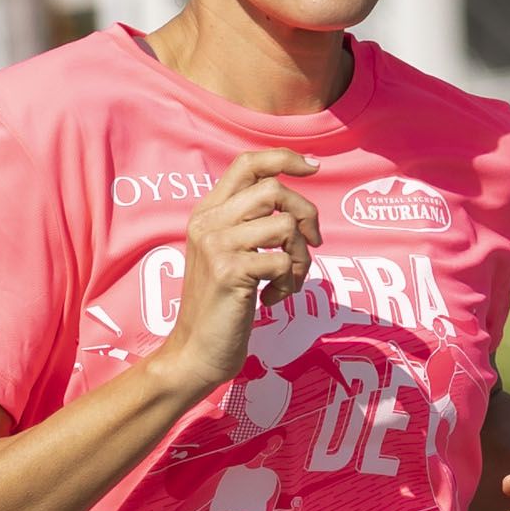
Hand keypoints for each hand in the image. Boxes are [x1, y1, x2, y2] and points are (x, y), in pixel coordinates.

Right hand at [154, 151, 320, 400]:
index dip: (284, 158)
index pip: (247, 162)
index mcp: (207, 212)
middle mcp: (208, 222)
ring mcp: (217, 245)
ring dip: (300, 256)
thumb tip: (295, 206)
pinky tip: (272, 299)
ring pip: (285, 225)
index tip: (313, 168)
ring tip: (288, 280)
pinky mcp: (230, 271)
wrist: (195, 352)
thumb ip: (249, 225)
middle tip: (311, 245)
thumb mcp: (228, 255)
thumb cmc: (220, 306)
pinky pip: (283, 262)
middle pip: (274, 190)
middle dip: (306, 215)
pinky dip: (289, 283)